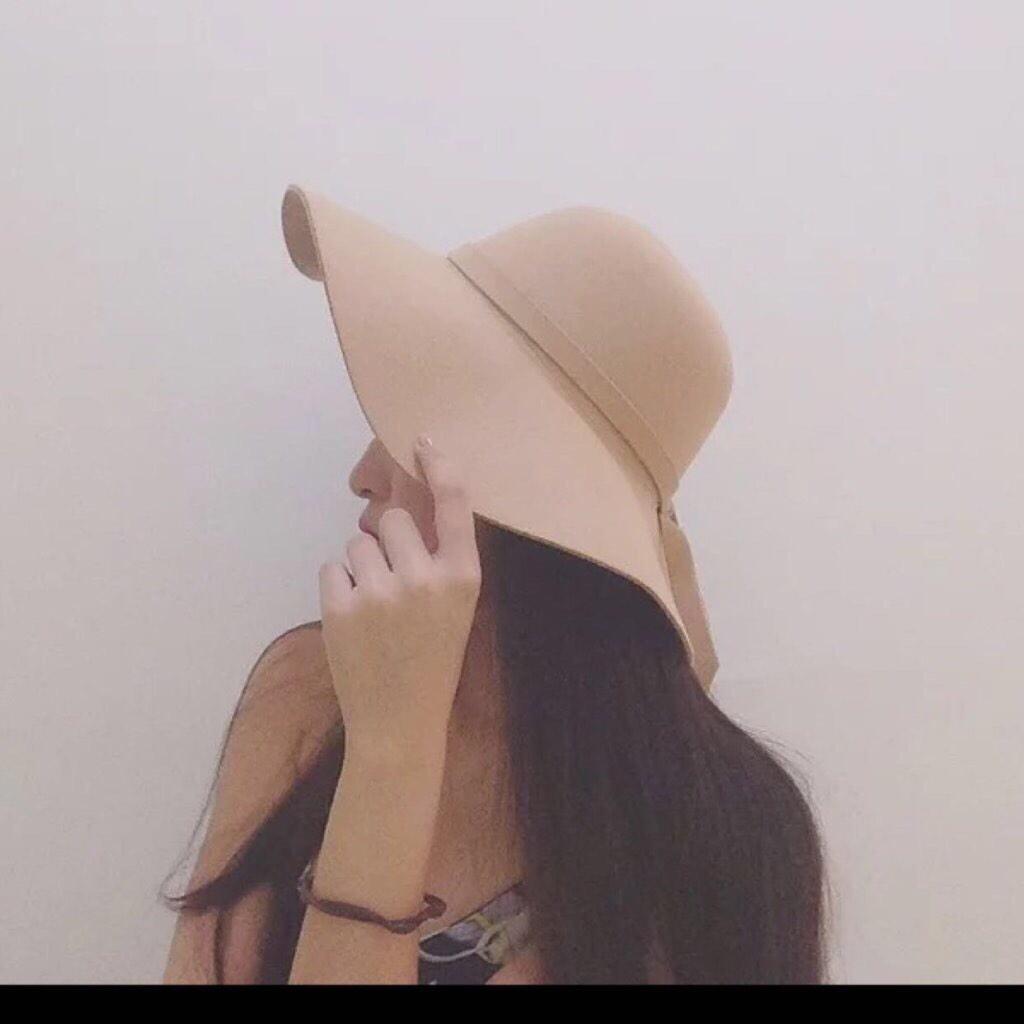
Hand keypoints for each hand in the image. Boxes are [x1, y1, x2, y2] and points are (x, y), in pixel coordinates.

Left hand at [318, 435, 482, 760]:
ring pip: (358, 541)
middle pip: (393, 519)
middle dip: (389, 542)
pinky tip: (354, 619)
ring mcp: (380, 592)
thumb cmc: (432, 660)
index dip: (439, 466)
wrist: (399, 722)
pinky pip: (332, 566)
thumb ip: (441, 559)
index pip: (455, 503)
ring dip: (362, 565)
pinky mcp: (340, 606)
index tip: (422, 441)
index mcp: (463, 577)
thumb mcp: (456, 607)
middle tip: (395, 583)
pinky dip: (339, 586)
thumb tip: (408, 508)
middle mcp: (425, 577)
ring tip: (374, 609)